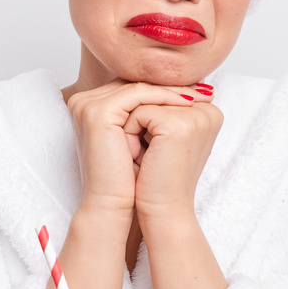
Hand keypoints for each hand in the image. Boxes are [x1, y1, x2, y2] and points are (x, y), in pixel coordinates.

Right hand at [65, 81, 212, 217]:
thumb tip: (188, 93)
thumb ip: (151, 113)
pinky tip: (186, 103)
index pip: (132, 87)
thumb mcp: (141, 139)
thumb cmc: (128, 177)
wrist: (112, 204)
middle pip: (135, 83)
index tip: (196, 92)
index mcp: (91, 106)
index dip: (164, 89)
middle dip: (170, 87)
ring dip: (171, 91)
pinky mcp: (97, 112)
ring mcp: (87, 105)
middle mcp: (84, 101)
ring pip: (138, 87)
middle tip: (203, 91)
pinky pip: (137, 95)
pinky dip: (164, 97)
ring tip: (198, 97)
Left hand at [128, 97, 222, 222]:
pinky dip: (130, 135)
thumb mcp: (164, 137)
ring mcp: (196, 116)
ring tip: (144, 157)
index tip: (151, 149)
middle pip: (153, 95)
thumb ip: (162, 107)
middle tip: (146, 155)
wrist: (163, 211)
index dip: (146, 118)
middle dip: (139, 121)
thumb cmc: (159, 179)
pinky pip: (137, 113)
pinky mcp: (179, 124)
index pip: (163, 94)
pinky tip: (142, 158)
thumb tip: (144, 83)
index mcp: (209, 111)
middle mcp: (209, 110)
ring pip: (143, 102)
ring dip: (133, 129)